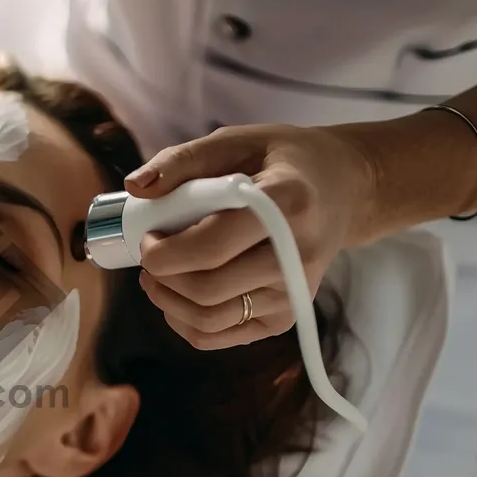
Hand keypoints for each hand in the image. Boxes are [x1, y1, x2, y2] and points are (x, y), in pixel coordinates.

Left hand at [124, 124, 376, 349]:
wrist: (341, 189)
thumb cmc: (279, 162)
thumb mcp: (236, 141)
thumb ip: (183, 160)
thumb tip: (136, 187)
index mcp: (287, 204)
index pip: (213, 246)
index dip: (165, 249)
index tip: (147, 234)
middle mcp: (297, 256)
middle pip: (206, 288)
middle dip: (160, 275)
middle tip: (149, 253)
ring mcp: (293, 293)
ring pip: (207, 318)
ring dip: (167, 300)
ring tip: (157, 274)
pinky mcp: (285, 317)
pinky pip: (217, 335)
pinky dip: (183, 320)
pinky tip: (176, 295)